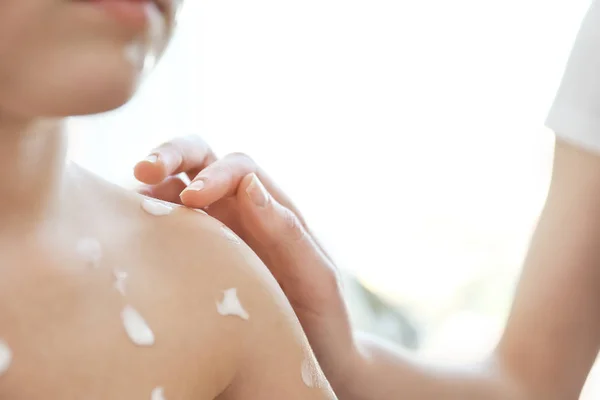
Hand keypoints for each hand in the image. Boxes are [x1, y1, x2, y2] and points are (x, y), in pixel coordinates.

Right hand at [134, 136, 357, 392]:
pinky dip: (140, 225)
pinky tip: (125, 242)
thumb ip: (288, 232)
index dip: (213, 174)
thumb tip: (248, 186)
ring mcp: (209, 232)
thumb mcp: (316, 276)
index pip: (237, 167)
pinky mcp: (187, 259)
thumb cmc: (320, 316)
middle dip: (169, 156)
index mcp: (268, 208)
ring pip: (170, 192)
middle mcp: (236, 212)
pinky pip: (160, 231)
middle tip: (142, 170)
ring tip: (125, 210)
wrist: (310, 355)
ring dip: (147, 190)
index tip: (192, 199)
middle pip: (198, 161)